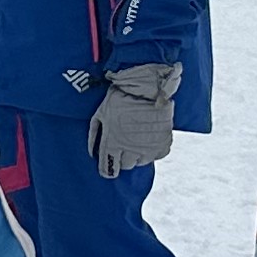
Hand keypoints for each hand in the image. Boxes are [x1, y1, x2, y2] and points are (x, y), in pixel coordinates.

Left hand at [88, 64, 179, 178]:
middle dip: (122, 159)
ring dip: (136, 155)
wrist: (146, 88)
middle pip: (126, 166)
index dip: (107, 169)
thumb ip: (94, 136)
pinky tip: (148, 140)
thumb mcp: (99, 115)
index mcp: (114, 143)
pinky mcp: (164, 142)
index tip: (107, 166)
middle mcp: (132, 148)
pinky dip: (152, 151)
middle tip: (121, 146)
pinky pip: (157, 155)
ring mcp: (150, 147)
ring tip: (134, 141)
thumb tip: (92, 154)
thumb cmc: (119, 99)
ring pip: (141, 162)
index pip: (109, 169)